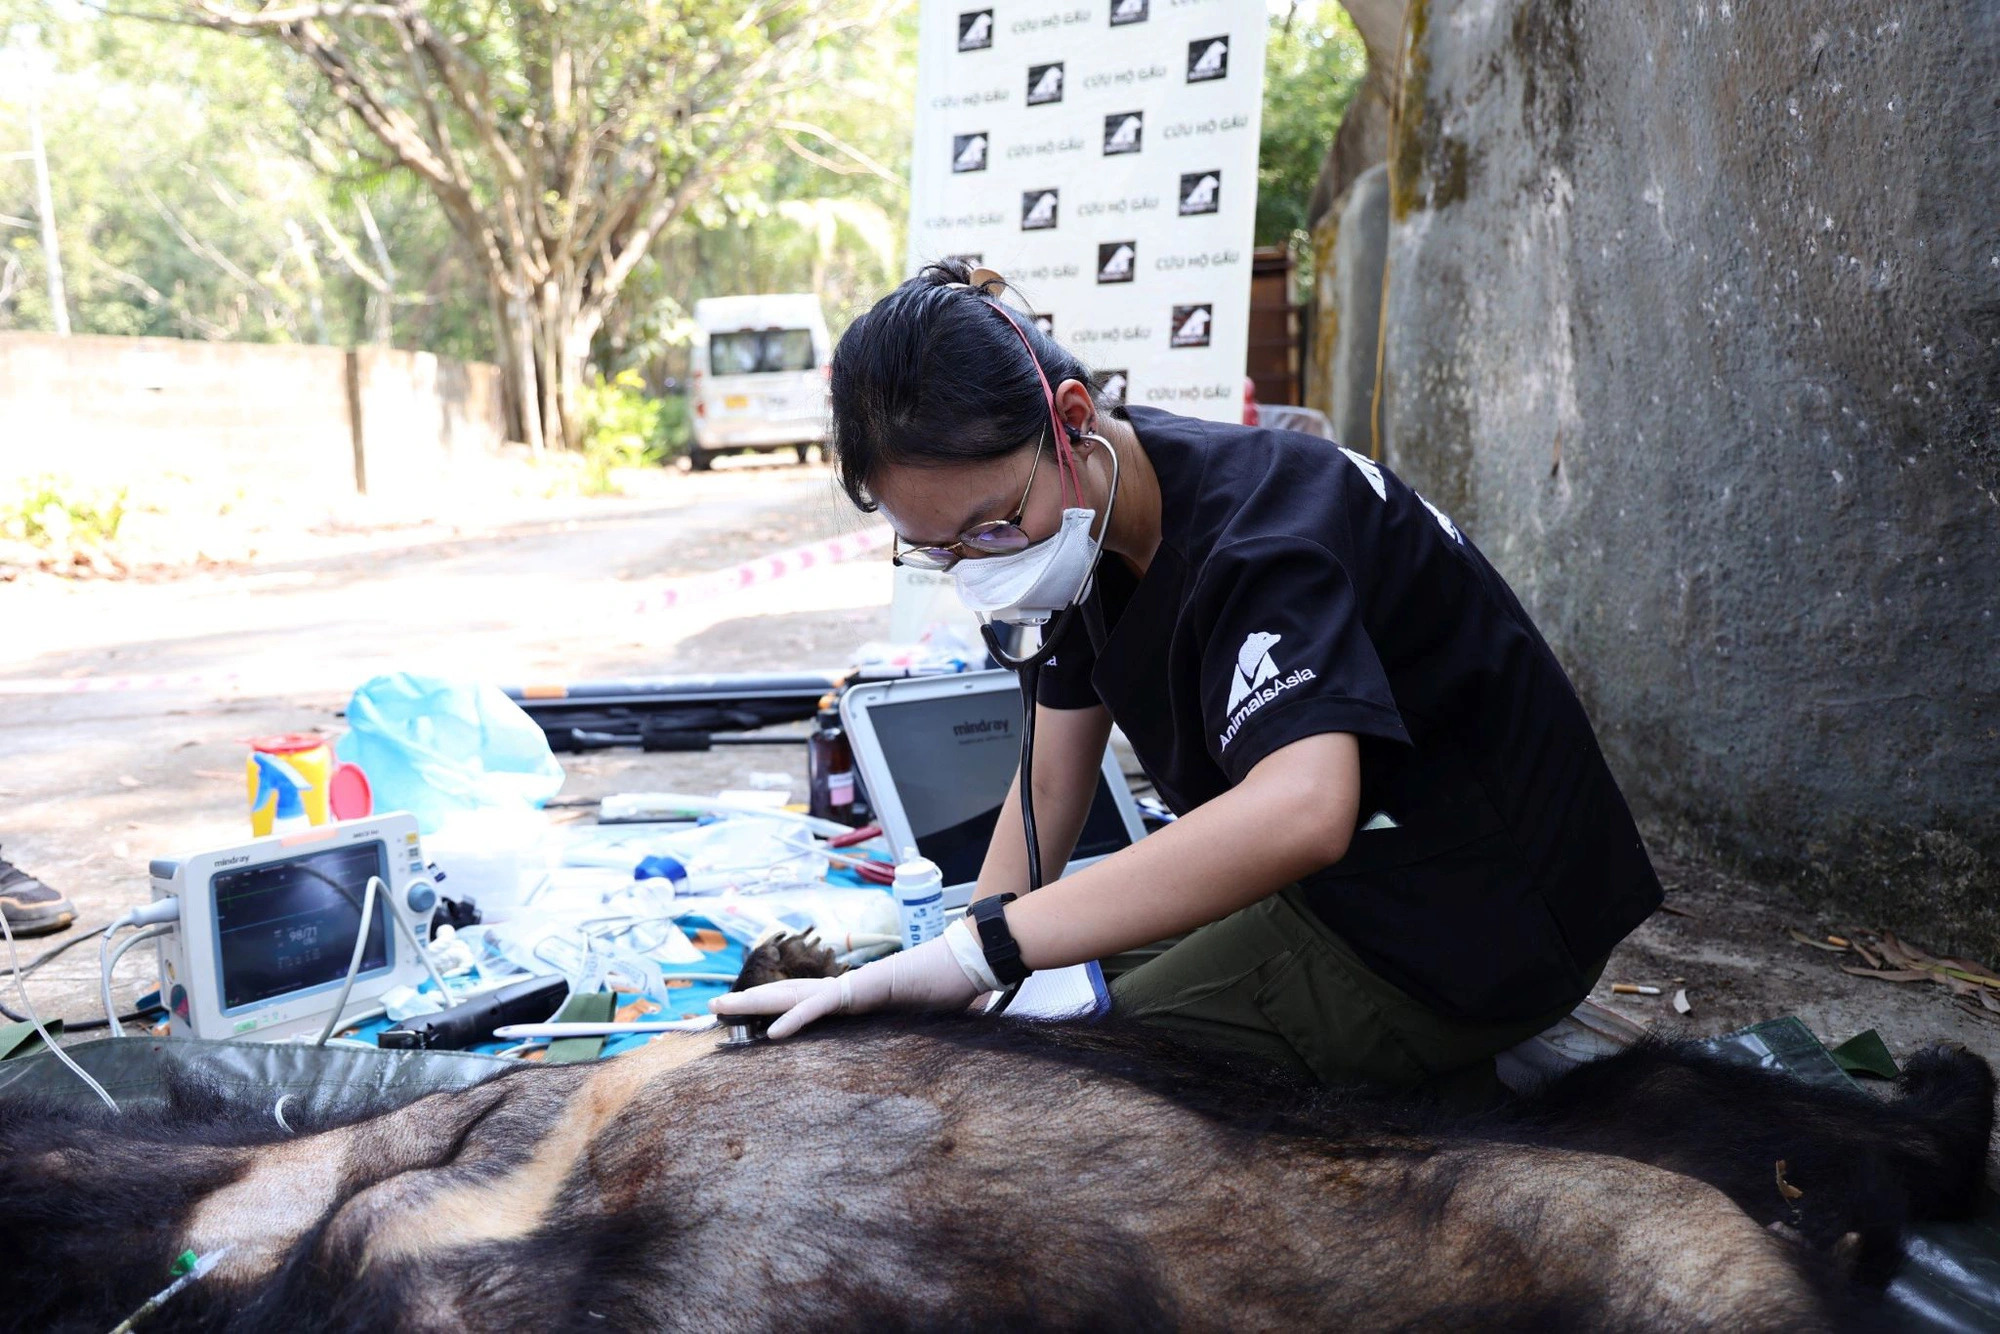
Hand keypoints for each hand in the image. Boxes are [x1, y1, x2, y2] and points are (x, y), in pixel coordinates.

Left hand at [710, 928, 987, 1038]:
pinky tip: (771, 1033)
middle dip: (747, 1003)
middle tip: (710, 1008)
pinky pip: (824, 1007)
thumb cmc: (954, 991)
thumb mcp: (922, 1029)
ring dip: (754, 1003)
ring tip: (720, 1008)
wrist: (973, 963)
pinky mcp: (865, 989)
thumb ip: (909, 1043)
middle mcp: (847, 990)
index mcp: (855, 1002)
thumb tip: (922, 1067)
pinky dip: (796, 1019)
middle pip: (787, 995)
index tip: (746, 1025)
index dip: (775, 1012)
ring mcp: (854, 987)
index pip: (805, 1005)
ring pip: (793, 995)